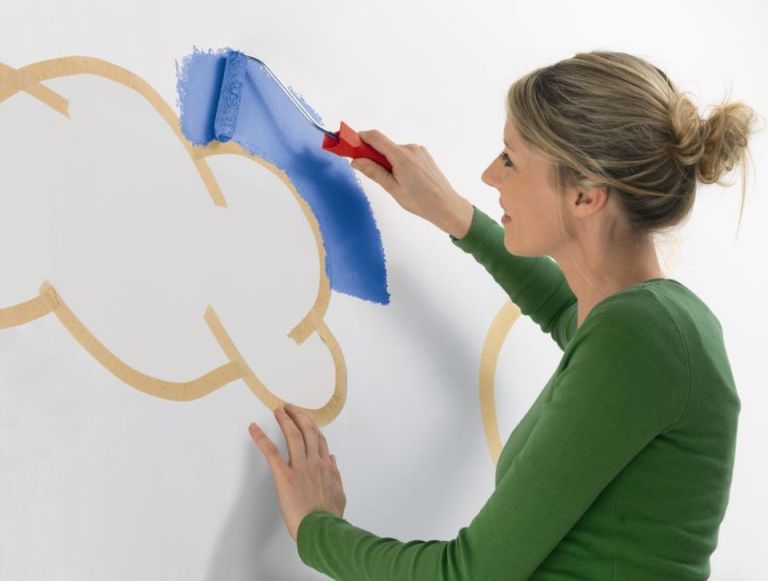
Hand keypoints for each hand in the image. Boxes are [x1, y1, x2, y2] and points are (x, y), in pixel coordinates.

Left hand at [248, 403, 346, 541]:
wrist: (321, 529)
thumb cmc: (329, 516)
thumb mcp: (339, 493)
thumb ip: (335, 475)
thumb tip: (332, 459)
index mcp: (326, 466)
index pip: (319, 439)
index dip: (311, 426)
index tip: (305, 418)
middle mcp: (314, 462)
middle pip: (307, 431)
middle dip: (298, 416)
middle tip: (289, 408)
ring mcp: (300, 467)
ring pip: (293, 435)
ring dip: (285, 420)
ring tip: (278, 411)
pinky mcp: (284, 476)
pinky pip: (271, 452)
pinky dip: (261, 438)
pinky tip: (253, 428)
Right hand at [350, 129, 473, 238]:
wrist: (446, 205)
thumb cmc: (421, 201)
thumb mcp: (392, 188)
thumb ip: (373, 172)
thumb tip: (356, 161)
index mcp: (401, 156)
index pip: (374, 137)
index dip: (359, 138)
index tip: (348, 144)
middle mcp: (410, 148)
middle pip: (383, 144)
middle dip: (371, 153)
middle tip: (364, 168)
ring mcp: (418, 151)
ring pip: (394, 150)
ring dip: (386, 160)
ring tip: (391, 181)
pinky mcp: (424, 155)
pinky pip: (404, 154)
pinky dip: (397, 161)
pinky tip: (402, 179)